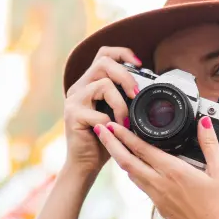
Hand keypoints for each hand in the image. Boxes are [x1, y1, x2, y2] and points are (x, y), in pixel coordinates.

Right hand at [63, 47, 143, 173]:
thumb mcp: (117, 114)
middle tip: (136, 94)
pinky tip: (114, 133)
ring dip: (121, 104)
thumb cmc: (103, 140)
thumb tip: (146, 86)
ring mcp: (74, 100)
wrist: (85, 164)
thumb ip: (124, 98)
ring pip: (104, 85)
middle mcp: (78, 87)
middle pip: (103, 63)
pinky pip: (100, 113)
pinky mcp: (73, 115)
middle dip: (126, 76)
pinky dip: (112, 124)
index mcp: (89, 83)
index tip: (140, 64)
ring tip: (125, 121)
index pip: (103, 54)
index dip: (122, 53)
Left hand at [94, 116, 218, 218]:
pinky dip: (133, 172)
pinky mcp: (159, 207)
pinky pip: (141, 185)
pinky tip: (134, 166)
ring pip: (131, 174)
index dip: (123, 135)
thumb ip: (210, 144)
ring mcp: (157, 197)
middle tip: (99, 129)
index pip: (141, 149)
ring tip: (112, 143)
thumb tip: (204, 122)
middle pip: (126, 161)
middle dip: (111, 144)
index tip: (111, 124)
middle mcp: (160, 184)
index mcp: (174, 172)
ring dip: (120, 157)